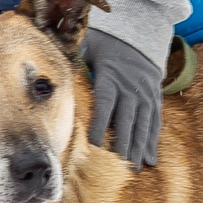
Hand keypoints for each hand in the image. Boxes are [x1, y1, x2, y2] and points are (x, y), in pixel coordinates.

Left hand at [84, 30, 162, 167]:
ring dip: (139, 147)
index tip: (95, 145)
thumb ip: (71, 55)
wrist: (139, 34)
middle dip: (123, 143)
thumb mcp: (87, 44)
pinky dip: (153, 141)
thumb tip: (47, 62)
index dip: (101, 124)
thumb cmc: (105, 43)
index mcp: (111, 76)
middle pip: (127, 119)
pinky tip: (150, 160)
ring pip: (143, 124)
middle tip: (118, 166)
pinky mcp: (155, 99)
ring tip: (134, 168)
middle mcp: (131, 87)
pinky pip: (155, 122)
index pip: (105, 103)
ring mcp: (145, 94)